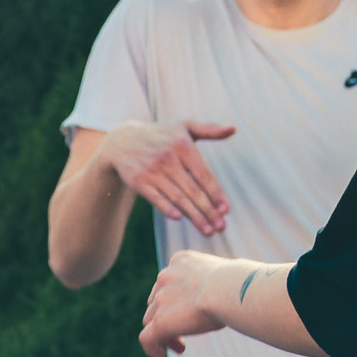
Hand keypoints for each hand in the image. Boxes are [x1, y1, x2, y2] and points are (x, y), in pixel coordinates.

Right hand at [102, 118, 235, 235]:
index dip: (216, 193)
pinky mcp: (138, 181)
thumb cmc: (162, 136)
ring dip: (193, 216)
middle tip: (220, 227)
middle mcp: (168, 158)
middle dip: (208, 211)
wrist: (123, 141)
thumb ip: (210, 129)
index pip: (204, 174)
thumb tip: (233, 129)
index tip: (226, 210)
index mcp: (183, 145)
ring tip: (207, 230)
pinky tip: (178, 218)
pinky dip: (166, 207)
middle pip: (193, 190)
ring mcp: (152, 170)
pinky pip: (155, 198)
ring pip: (177, 197)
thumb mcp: (184, 126)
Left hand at [140, 249, 229, 356]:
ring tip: (181, 348)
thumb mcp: (224, 276)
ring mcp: (161, 299)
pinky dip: (151, 348)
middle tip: (184, 333)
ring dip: (164, 334)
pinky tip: (160, 356)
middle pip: (157, 302)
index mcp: (180, 262)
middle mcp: (166, 277)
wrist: (231, 288)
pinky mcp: (160, 321)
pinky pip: (146, 338)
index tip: (189, 314)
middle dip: (167, 317)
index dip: (174, 301)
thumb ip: (216, 283)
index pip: (168, 283)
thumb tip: (230, 293)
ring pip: (151, 320)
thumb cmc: (240, 284)